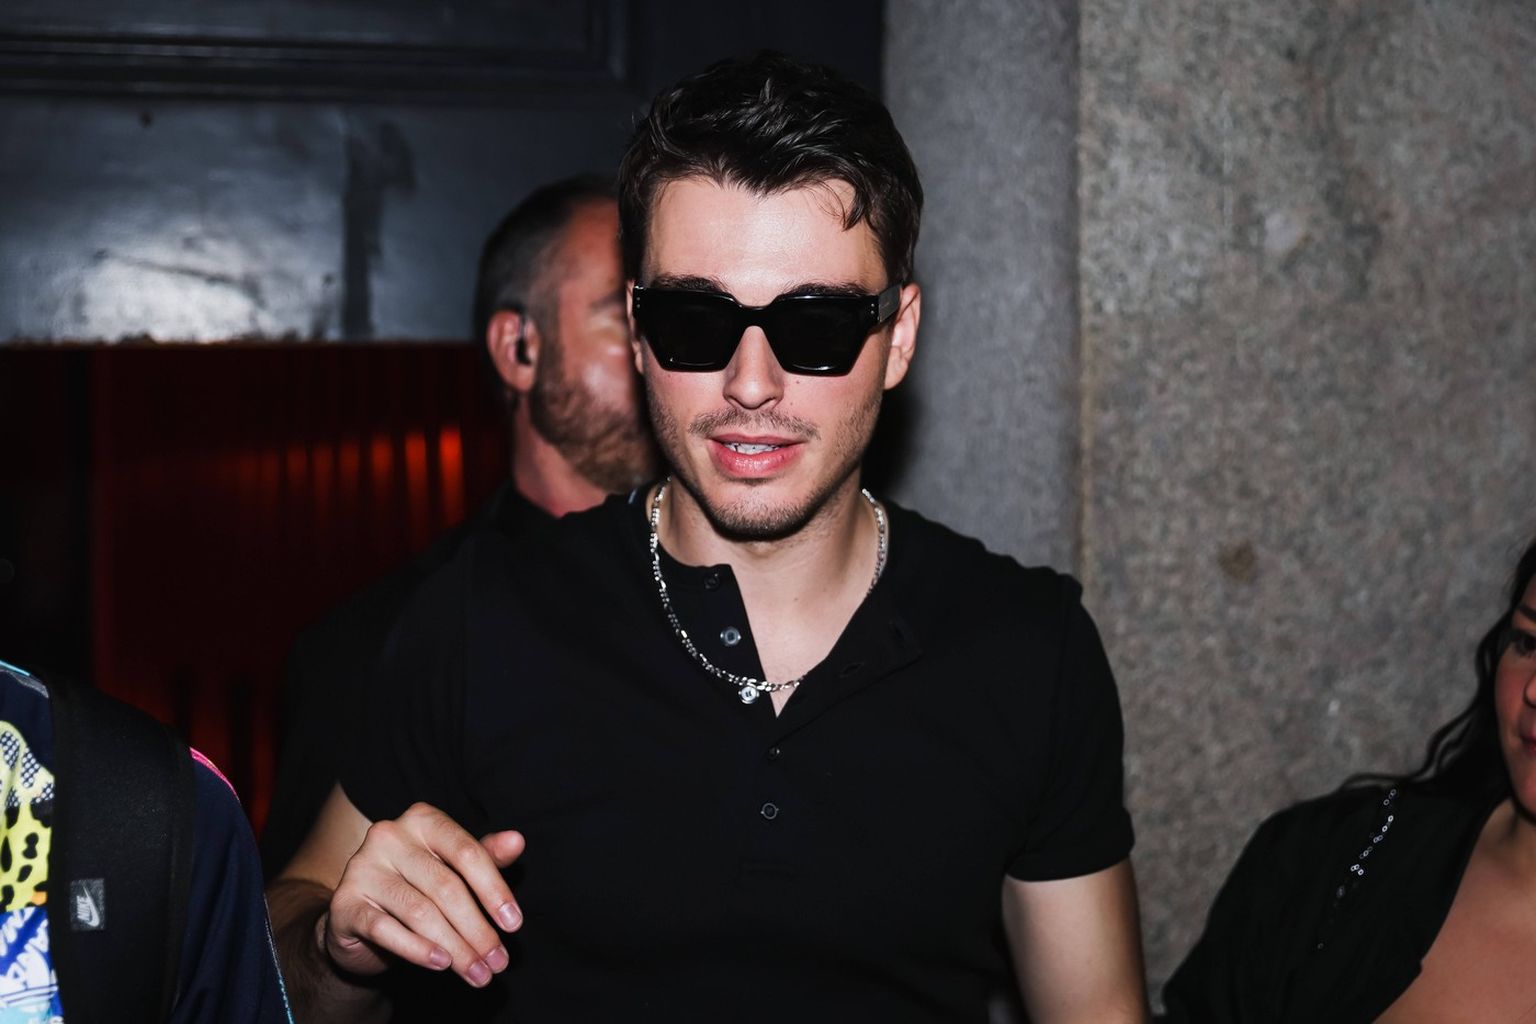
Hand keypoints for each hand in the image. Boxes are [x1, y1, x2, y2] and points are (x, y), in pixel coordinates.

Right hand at [321, 802, 524, 988]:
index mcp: (422, 820)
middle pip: (446, 886)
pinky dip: (417, 950)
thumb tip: (518, 840)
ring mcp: (363, 868)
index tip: (514, 925)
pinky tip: (442, 963)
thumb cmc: (416, 886)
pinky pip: (386, 929)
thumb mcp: (454, 868)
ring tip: (477, 972)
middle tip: (498, 962)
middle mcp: (390, 836)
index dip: (495, 890)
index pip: (467, 852)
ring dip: (455, 947)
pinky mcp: (344, 903)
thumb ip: (485, 856)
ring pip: (420, 912)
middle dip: (477, 929)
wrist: (360, 917)